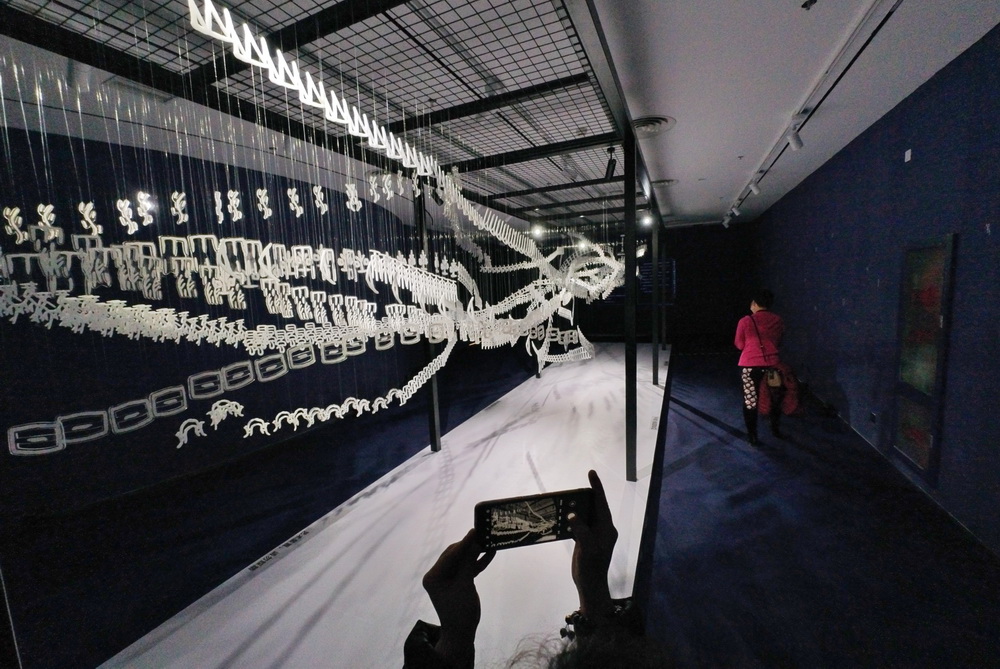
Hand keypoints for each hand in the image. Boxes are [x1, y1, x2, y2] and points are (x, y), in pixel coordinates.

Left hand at [422, 529, 495, 667]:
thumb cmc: (460, 612)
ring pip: (462, 560)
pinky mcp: (456, 582)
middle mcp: (437, 575)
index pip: (450, 555)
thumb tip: (474, 541)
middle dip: (470, 545)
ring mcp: (446, 578)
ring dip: (475, 553)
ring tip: (489, 541)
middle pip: (455, 554)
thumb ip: (468, 562)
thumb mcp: (465, 585)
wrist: (462, 634)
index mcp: (433, 576)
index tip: (476, 530)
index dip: (464, 542)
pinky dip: (477, 563)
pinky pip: (467, 568)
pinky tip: (490, 553)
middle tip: (484, 533)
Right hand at [567, 470, 617, 619]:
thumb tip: (572, 515)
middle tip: (575, 486)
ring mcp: (594, 535)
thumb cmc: (591, 567)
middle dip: (586, 496)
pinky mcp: (586, 540)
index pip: (602, 503)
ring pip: (586, 515)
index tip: (591, 473)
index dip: (597, 487)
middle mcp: (602, 529)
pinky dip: (572, 519)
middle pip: (594, 507)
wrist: (590, 585)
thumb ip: (580, 530)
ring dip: (577, 507)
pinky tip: (563, 516)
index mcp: (606, 528)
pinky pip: (580, 525)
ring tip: (566, 499)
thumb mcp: (587, 548)